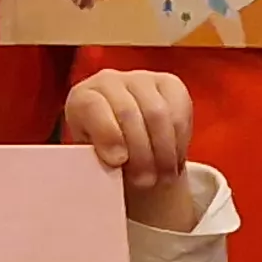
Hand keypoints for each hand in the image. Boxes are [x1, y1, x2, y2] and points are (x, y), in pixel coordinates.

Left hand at [62, 69, 203, 230]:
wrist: (124, 140)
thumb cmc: (104, 152)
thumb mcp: (92, 158)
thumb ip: (96, 160)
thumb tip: (113, 165)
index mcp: (82, 97)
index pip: (93, 107)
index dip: (107, 134)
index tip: (117, 161)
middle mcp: (109, 81)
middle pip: (129, 113)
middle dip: (140, 153)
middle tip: (145, 182)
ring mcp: (141, 79)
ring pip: (158, 114)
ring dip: (163, 152)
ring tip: (163, 177)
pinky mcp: (169, 84)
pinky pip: (179, 112)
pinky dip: (179, 141)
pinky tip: (175, 160)